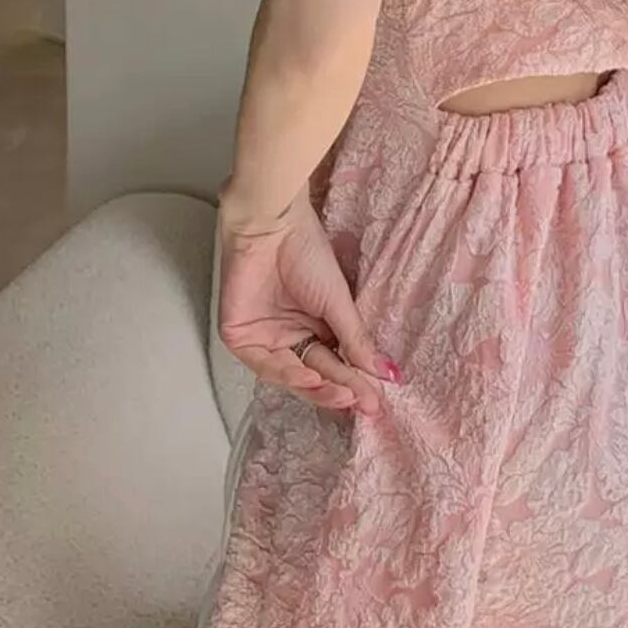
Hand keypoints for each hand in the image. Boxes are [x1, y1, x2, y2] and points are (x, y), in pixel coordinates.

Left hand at [216, 188, 400, 415]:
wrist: (272, 226)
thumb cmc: (307, 253)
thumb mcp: (340, 302)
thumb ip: (357, 342)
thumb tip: (387, 374)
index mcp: (317, 327)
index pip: (337, 364)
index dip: (356, 383)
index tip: (377, 401)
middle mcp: (291, 335)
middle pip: (316, 373)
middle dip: (339, 389)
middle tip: (363, 402)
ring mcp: (265, 337)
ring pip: (291, 374)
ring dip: (317, 387)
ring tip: (341, 393)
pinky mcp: (241, 335)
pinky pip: (264, 364)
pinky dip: (286, 373)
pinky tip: (309, 375)